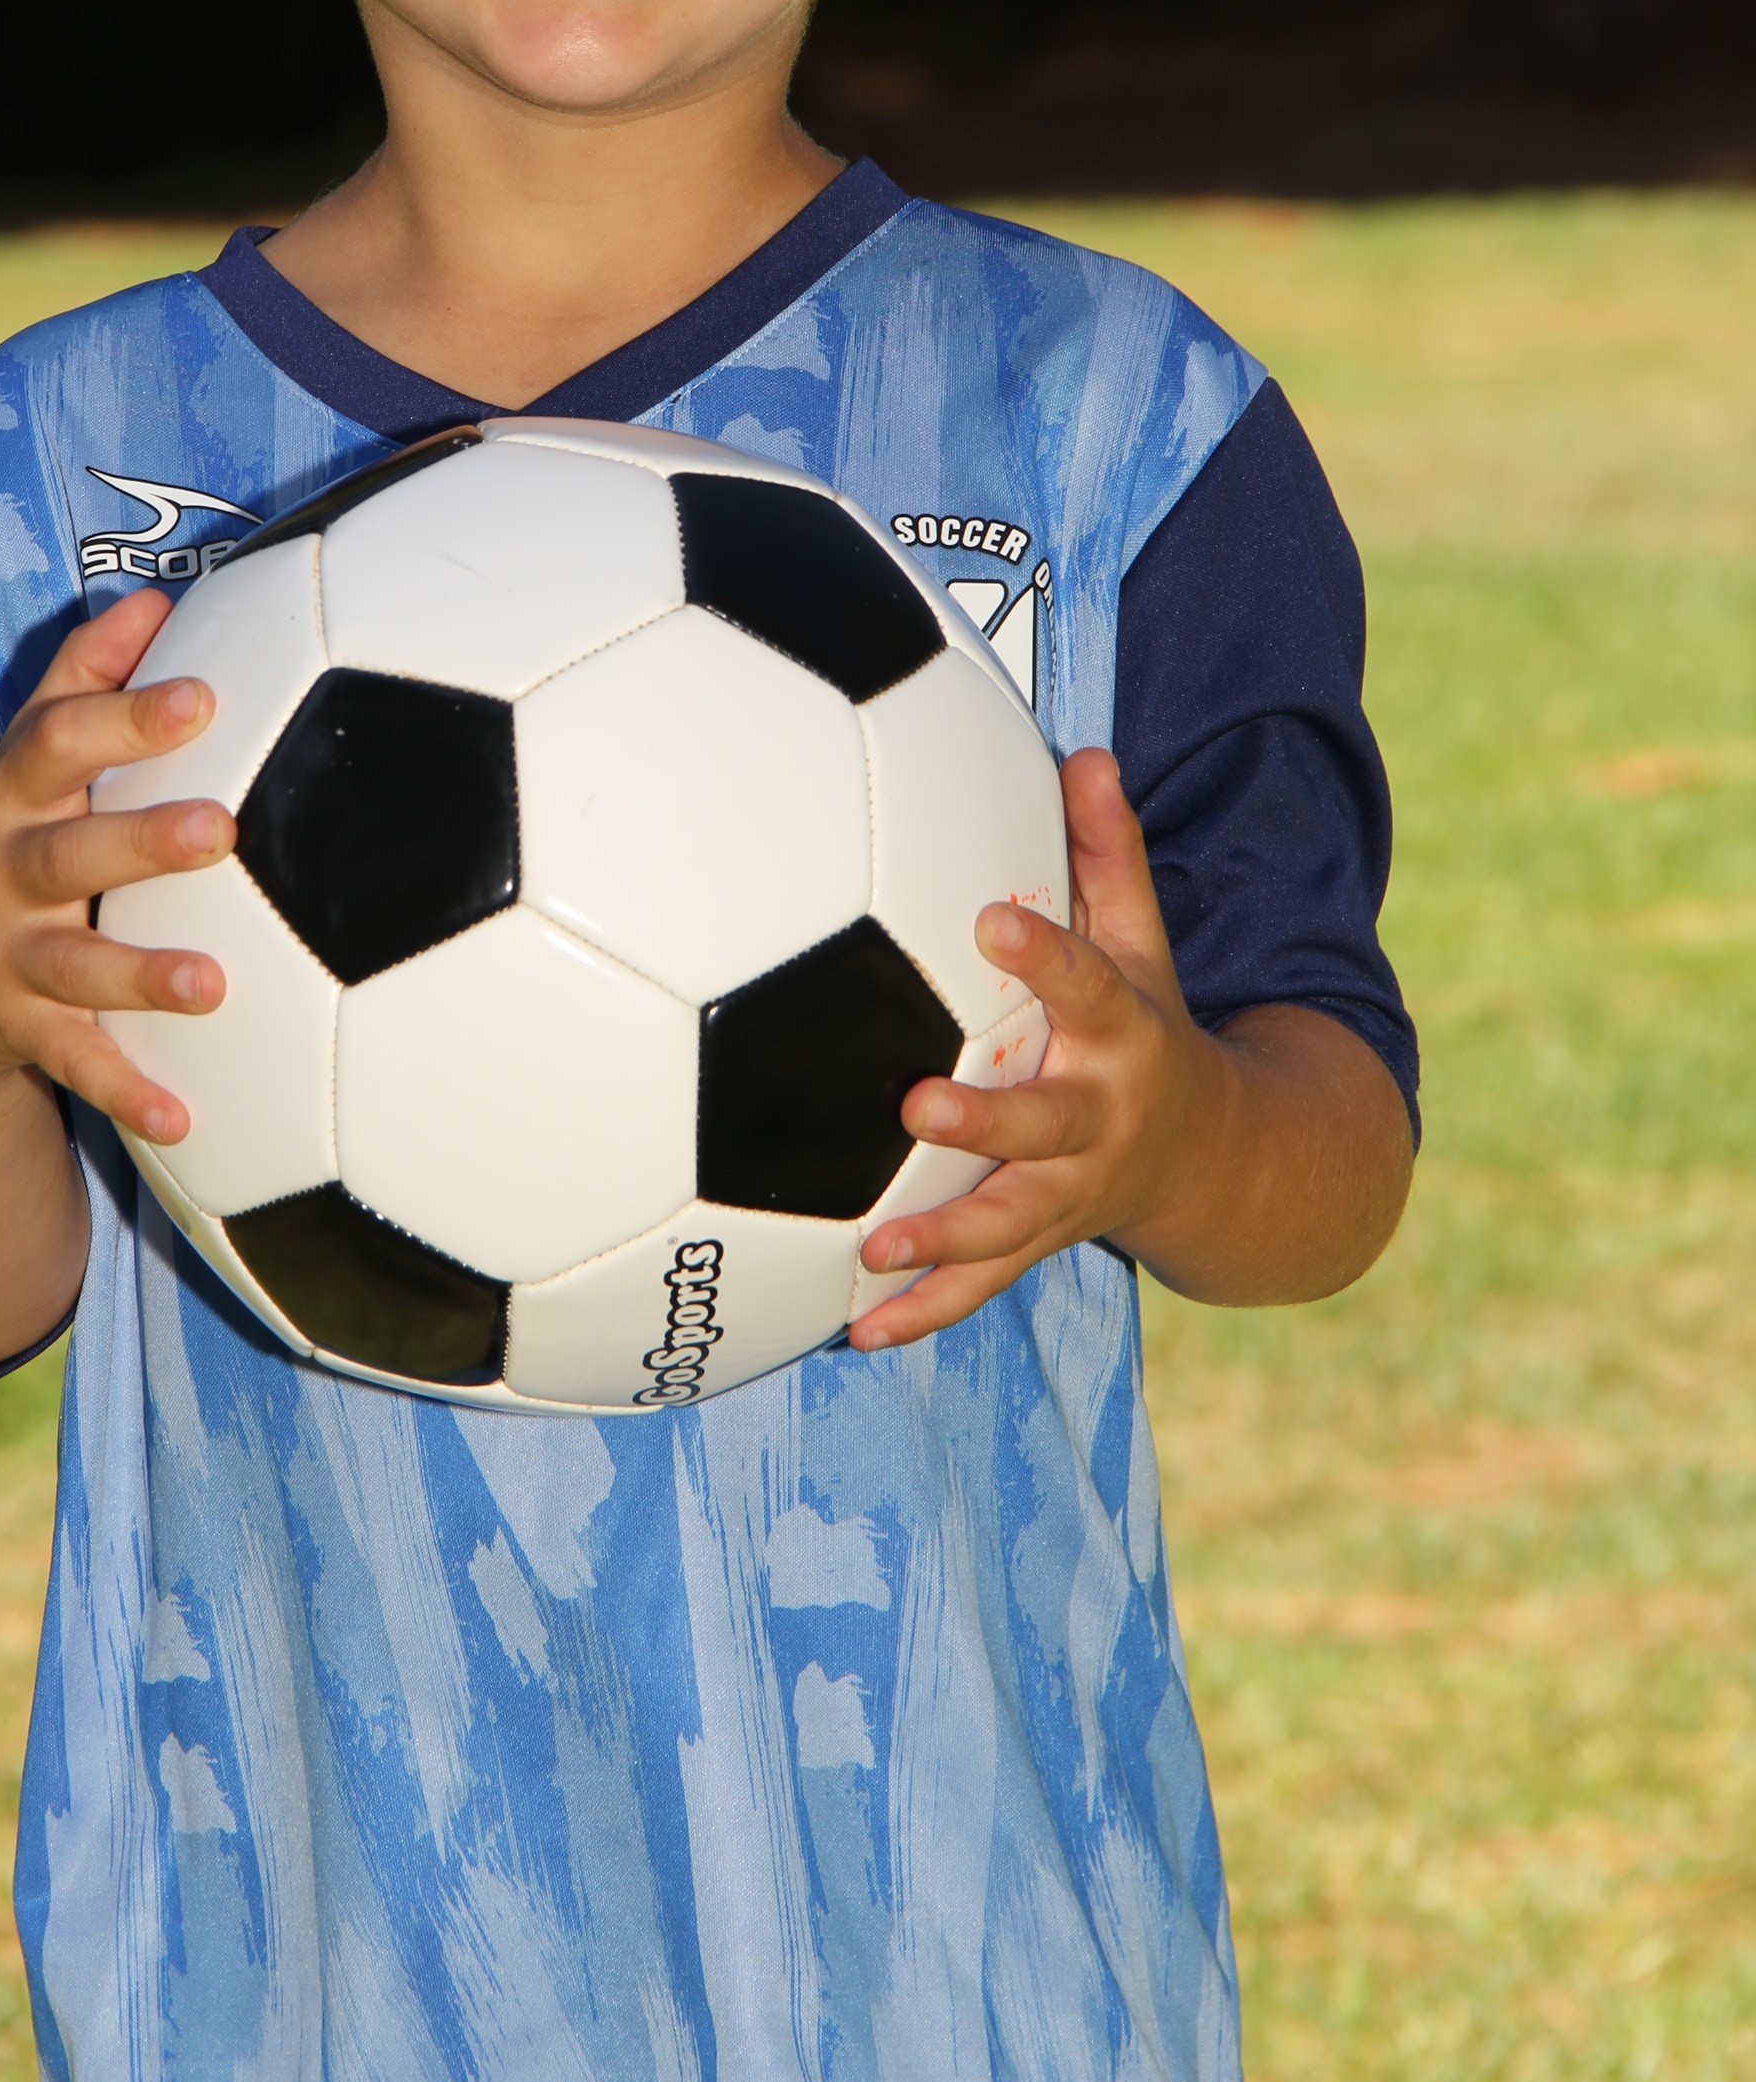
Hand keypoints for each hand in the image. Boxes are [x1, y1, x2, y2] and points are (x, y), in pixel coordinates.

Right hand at [0, 585, 231, 1149]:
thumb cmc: (12, 841)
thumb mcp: (28, 763)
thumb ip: (84, 682)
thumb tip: (156, 598)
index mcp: (12, 798)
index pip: (57, 743)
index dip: (126, 718)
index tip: (203, 696)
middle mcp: (1, 876)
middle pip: (67, 854)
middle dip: (141, 842)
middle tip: (223, 830)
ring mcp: (8, 961)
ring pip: (74, 970)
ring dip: (143, 976)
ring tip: (212, 985)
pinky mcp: (22, 1035)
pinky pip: (78, 1068)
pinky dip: (128, 1093)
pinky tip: (185, 1118)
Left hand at [851, 747, 1233, 1348]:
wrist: (1223, 1161)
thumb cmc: (1150, 1027)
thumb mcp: (1146, 943)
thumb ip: (1108, 854)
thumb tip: (1083, 751)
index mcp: (1123, 1036)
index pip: (1088, 985)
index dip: (1045, 953)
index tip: (992, 916)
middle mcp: (1100, 1120)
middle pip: (1046, 1123)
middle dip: (986, 1119)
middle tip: (916, 1104)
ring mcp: (1071, 1193)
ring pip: (1009, 1222)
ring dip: (943, 1237)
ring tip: (874, 1246)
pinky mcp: (1042, 1242)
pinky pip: (982, 1285)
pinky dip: (924, 1311)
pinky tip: (859, 1330)